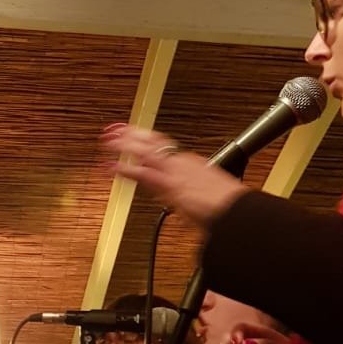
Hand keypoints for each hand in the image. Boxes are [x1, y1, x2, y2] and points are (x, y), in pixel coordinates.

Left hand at [101, 125, 244, 225]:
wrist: (235, 209)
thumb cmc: (229, 206)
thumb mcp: (210, 198)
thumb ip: (195, 202)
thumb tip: (190, 213)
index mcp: (191, 164)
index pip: (165, 149)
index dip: (148, 142)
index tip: (138, 138)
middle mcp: (180, 163)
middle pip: (153, 142)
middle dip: (134, 135)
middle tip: (117, 130)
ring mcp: (172, 172)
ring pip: (142, 151)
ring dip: (123, 145)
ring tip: (108, 141)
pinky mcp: (166, 184)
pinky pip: (139, 173)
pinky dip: (122, 169)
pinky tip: (109, 167)